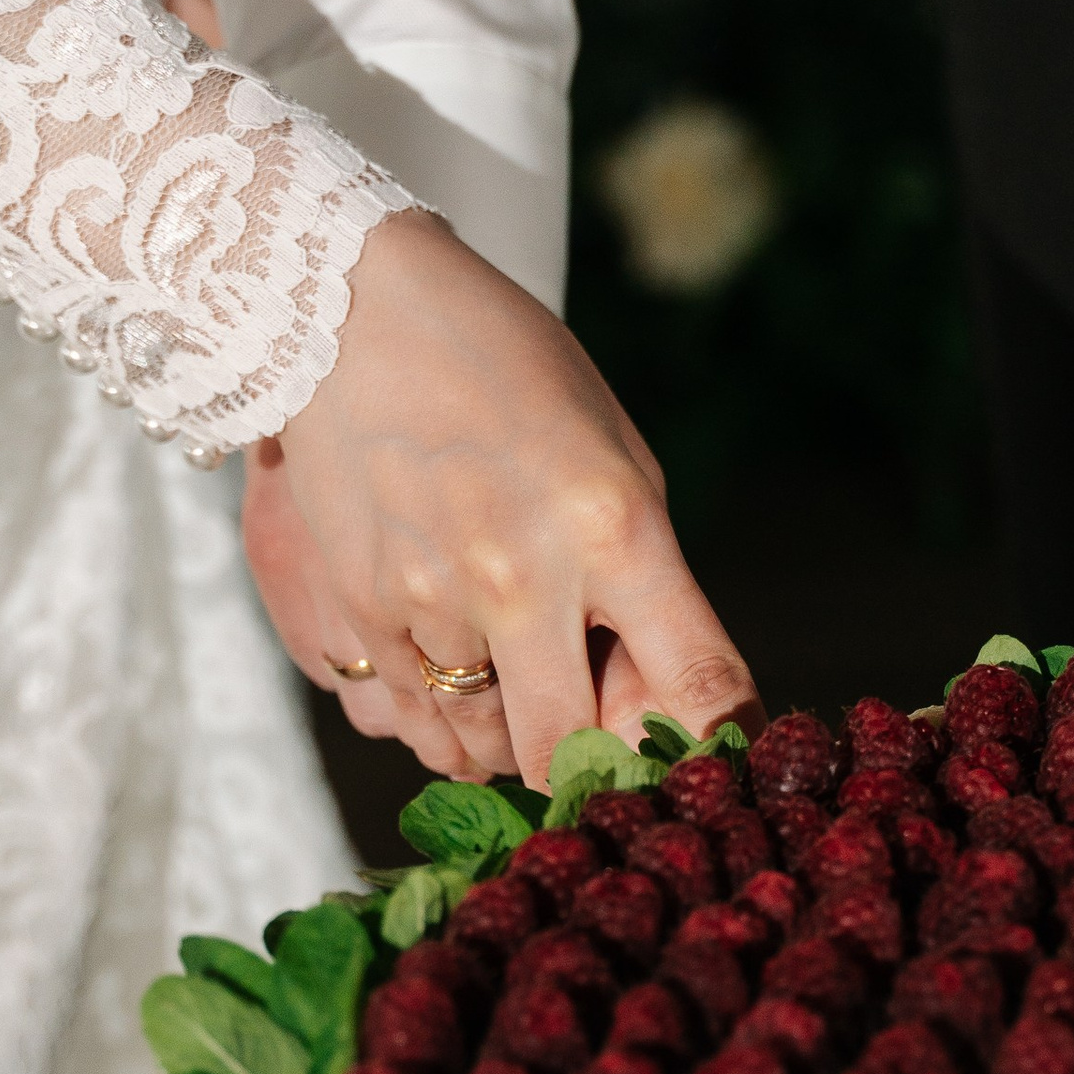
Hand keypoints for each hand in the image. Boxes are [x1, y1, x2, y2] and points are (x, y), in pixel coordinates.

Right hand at [243, 209, 760, 787]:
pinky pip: (417, 726)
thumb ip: (645, 580)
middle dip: (597, 764)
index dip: (718, 745)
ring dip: (517, 741)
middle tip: (601, 733)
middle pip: (571, 755)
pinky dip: (452, 728)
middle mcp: (524, 578)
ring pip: (487, 750)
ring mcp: (434, 603)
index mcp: (614, 528)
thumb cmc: (508, 372)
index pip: (698, 684)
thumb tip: (654, 699)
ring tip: (524, 677)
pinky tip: (467, 683)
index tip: (716, 761)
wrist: (354, 309)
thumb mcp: (617, 453)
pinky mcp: (364, 611)